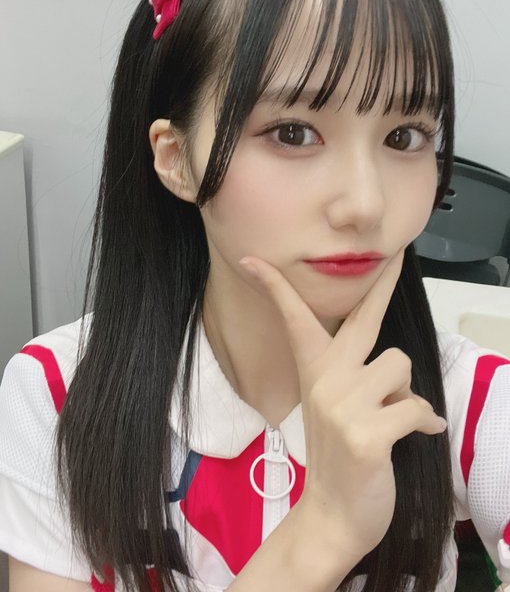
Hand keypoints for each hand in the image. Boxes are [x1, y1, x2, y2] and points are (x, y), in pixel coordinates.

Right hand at [239, 250, 446, 559]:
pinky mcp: (367, 434)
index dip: (276, 286)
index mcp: (314, 371)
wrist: (333, 515)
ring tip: (391, 416)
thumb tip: (397, 366)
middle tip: (395, 253)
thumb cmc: (340, 455)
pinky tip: (420, 434)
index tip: (254, 260)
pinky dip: (425, 422)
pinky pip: (416, 408)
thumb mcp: (336, 407)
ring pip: (400, 365)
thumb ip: (359, 376)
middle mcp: (325, 380)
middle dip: (381, 283)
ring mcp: (343, 406)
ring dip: (405, 392)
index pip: (295, 318)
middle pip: (363, 319)